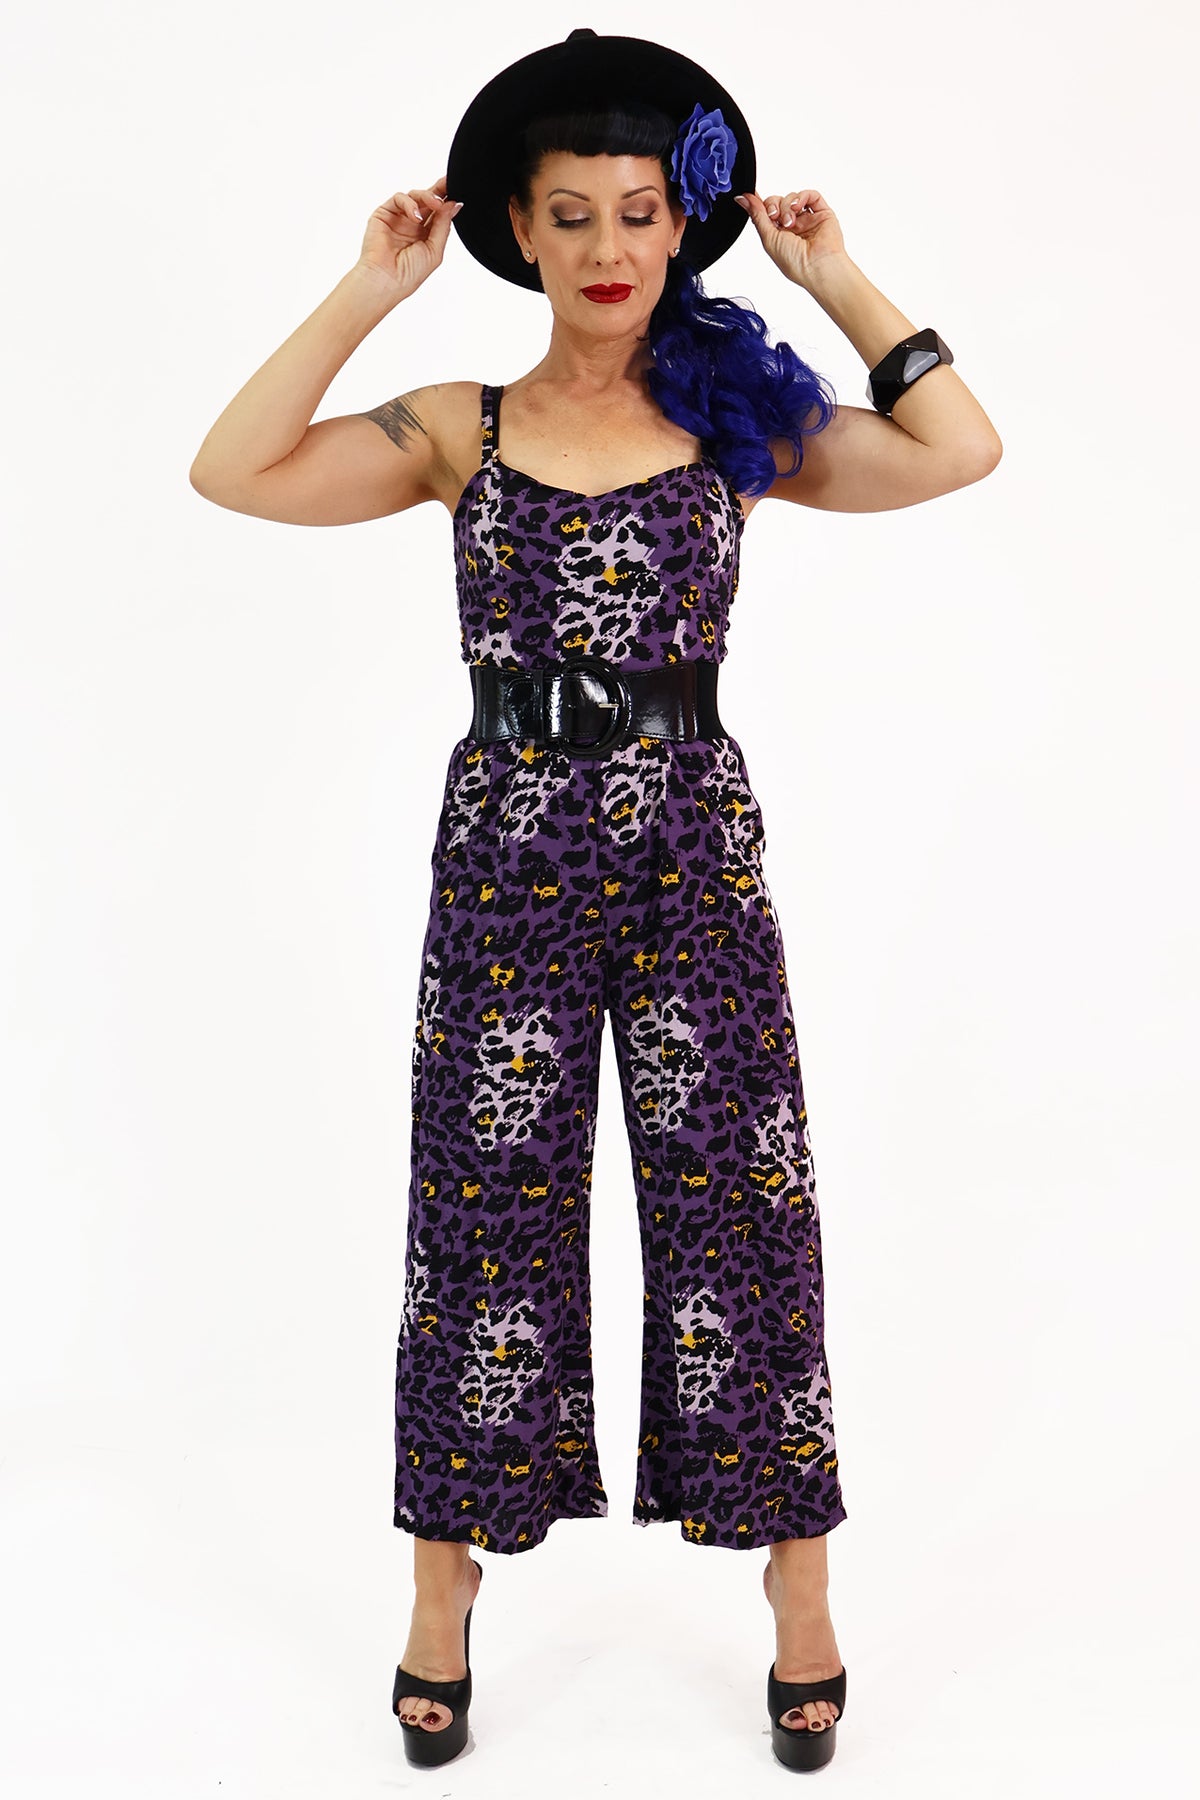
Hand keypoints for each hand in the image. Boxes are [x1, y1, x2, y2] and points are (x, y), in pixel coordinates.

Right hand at [356, 176, 462, 296]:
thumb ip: (444, 225)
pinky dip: (409, 203)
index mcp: (426, 235)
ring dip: (428, 197)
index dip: (448, 200)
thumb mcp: (435, 250)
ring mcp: (398, 218)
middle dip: (440, 190)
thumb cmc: (409, 274)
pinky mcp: (384, 213)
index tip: (459, 190)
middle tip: (449, 183)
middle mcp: (412, 224)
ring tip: (435, 205)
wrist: (385, 280)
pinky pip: (399, 198)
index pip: (439, 212)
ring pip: (415, 196)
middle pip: (428, 200)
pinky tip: (415, 217)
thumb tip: (453, 205)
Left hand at [734, 189, 845, 288]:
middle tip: (775, 216)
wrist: (818, 266)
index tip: (750, 195)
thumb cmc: (795, 262)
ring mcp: (807, 219)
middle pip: (776, 202)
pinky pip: (811, 195)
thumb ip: (757, 216)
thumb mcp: (768, 238)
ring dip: (787, 206)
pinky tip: (798, 207)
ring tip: (791, 222)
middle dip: (773, 205)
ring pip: (791, 197)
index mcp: (778, 235)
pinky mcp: (822, 213)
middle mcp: (792, 226)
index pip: (766, 213)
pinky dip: (801, 196)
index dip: (758, 204)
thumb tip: (742, 199)